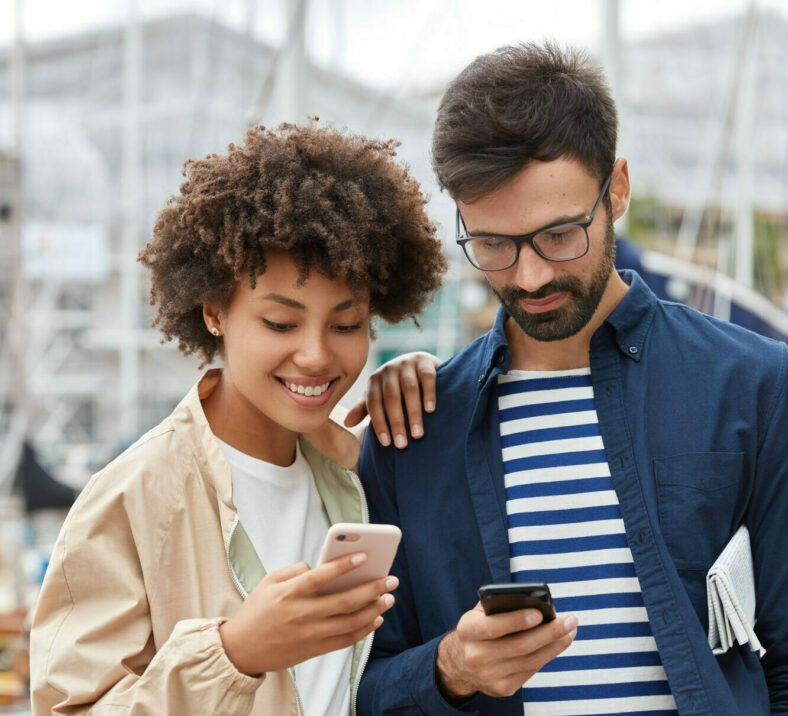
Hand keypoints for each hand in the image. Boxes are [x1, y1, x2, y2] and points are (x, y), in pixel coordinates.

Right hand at [219, 553, 397, 675]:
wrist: (241, 649)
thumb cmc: (256, 610)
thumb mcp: (269, 581)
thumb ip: (295, 570)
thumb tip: (320, 567)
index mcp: (290, 593)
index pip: (321, 576)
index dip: (343, 565)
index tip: (364, 556)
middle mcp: (302, 614)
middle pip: (344, 601)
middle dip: (372, 589)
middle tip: (391, 579)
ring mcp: (310, 634)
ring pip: (350, 622)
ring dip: (374, 610)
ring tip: (388, 598)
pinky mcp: (314, 649)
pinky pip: (345, 640)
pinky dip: (363, 630)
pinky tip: (375, 619)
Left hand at [344, 351, 440, 448]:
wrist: (418, 362)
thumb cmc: (394, 385)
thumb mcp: (377, 395)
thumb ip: (363, 408)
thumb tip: (346, 423)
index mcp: (374, 380)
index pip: (373, 403)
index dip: (378, 423)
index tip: (386, 443)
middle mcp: (388, 370)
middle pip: (391, 398)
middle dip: (396, 422)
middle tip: (402, 444)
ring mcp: (407, 364)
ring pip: (409, 389)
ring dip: (413, 413)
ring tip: (417, 434)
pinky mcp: (424, 362)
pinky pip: (427, 378)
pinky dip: (429, 394)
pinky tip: (430, 410)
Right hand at [436, 603, 576, 700]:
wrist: (460, 663)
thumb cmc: (478, 629)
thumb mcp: (479, 613)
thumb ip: (499, 606)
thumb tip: (534, 602)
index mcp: (467, 631)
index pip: (492, 627)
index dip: (516, 621)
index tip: (540, 613)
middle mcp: (476, 656)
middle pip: (519, 646)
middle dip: (549, 633)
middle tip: (570, 620)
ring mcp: (489, 676)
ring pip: (530, 661)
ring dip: (555, 645)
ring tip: (570, 630)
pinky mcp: (502, 688)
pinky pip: (531, 671)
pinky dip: (548, 655)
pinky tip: (558, 643)